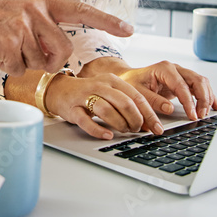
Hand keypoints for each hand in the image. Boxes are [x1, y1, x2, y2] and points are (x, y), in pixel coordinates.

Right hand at [0, 0, 133, 76]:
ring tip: (5, 46)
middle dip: (53, 63)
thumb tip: (57, 55)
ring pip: (40, 63)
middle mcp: (36, 11)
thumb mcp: (20, 8)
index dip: (107, 20)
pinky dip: (8, 67)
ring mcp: (22, 27)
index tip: (130, 29)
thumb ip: (43, 24)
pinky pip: (20, 69)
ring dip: (24, 63)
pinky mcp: (7, 44)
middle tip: (35, 59)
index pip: (81, 10)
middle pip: (64, 50)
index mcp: (43, 1)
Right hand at [44, 74, 163, 139]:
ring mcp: (85, 97)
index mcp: (112, 80)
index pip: (136, 96)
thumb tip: (148, 122)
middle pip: (124, 103)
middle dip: (136, 119)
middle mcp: (99, 86)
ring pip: (107, 110)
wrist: (59, 91)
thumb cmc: (89, 93)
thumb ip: (127, 102)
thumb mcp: (110, 92)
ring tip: (124, 131)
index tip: (157, 127)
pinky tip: (107, 135)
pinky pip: (87, 121)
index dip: (149, 114)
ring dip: (120, 124)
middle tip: (138, 129)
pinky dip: (99, 130)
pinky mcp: (73, 109)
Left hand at [117, 61, 216, 120]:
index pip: (182, 85)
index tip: (192, 115)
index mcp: (164, 69)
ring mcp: (181, 74)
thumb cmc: (131, 83)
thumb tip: (169, 109)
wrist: (128, 78)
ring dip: (207, 98)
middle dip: (202, 99)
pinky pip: (200, 87)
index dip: (189, 101)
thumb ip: (152, 101)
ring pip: (201, 82)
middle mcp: (175, 69)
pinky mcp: (183, 81)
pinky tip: (214, 106)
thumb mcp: (137, 93)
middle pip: (197, 80)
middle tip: (201, 115)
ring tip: (205, 114)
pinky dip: (208, 96)